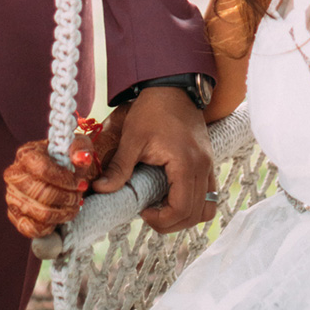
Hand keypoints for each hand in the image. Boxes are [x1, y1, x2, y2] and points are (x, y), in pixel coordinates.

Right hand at [3, 109, 122, 237]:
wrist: (59, 178)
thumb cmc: (68, 162)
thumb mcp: (78, 148)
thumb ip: (81, 148)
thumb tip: (82, 158)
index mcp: (26, 154)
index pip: (42, 170)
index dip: (65, 180)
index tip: (81, 184)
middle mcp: (14, 174)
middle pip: (42, 193)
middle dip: (67, 199)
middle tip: (79, 198)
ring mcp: (12, 195)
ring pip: (40, 213)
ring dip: (63, 214)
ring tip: (73, 208)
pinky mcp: (14, 215)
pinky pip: (30, 228)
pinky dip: (50, 227)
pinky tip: (59, 218)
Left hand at [92, 86, 213, 233]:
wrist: (171, 86)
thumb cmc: (152, 110)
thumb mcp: (132, 139)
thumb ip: (119, 167)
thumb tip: (100, 189)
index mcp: (186, 165)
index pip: (182, 210)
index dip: (162, 220)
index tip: (142, 211)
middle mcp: (203, 168)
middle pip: (196, 214)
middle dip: (172, 222)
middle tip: (149, 214)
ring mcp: (209, 165)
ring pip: (207, 207)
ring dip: (186, 215)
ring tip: (162, 207)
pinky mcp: (208, 162)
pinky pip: (209, 194)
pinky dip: (194, 203)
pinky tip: (172, 195)